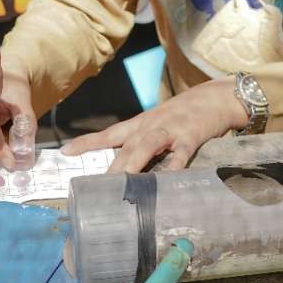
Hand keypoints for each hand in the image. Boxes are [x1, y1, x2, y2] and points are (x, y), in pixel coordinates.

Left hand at [61, 79, 246, 172]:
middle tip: (93, 185)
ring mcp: (171, 130)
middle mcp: (151, 126)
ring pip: (146, 146)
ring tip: (120, 183)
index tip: (65, 152)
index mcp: (141, 124)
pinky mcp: (191, 137)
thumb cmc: (186, 114)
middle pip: (125, 146)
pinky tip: (166, 181)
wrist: (217, 97)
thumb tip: (126, 168)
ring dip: (132, 164)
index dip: (87, 143)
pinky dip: (173, 167)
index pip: (109, 134)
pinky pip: (180, 154)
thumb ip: (144, 144)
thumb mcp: (159, 124)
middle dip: (109, 166)